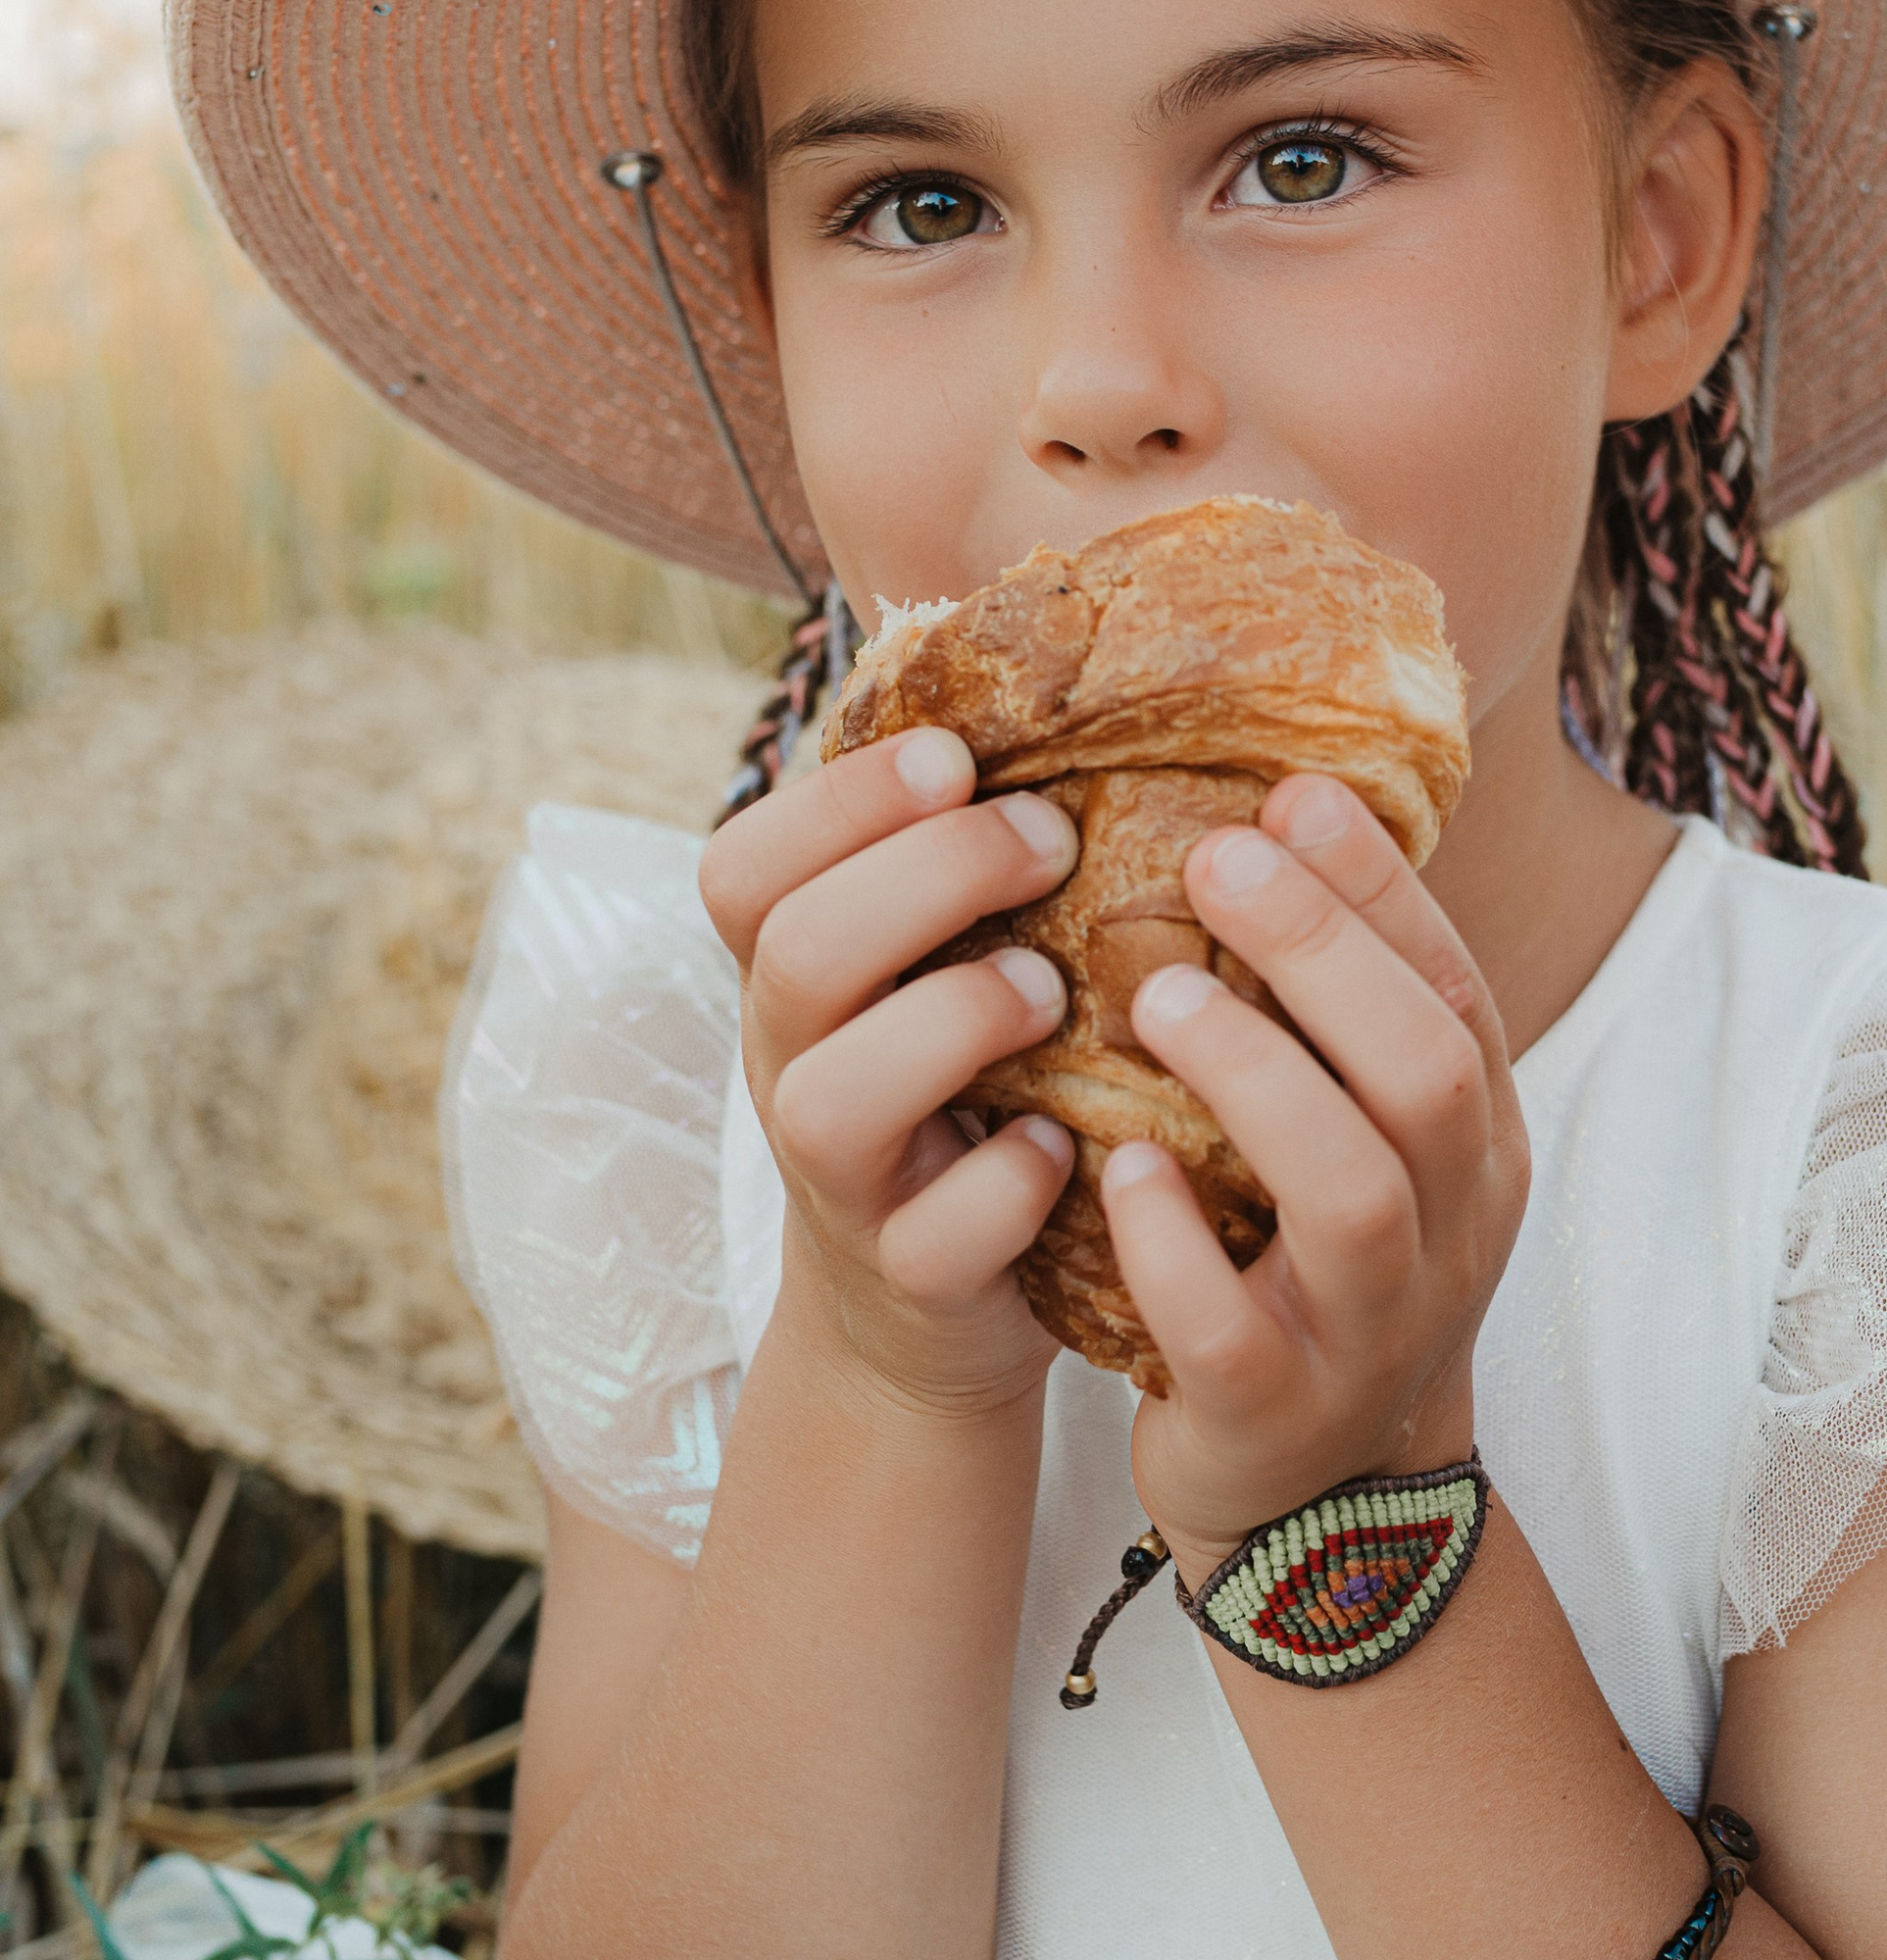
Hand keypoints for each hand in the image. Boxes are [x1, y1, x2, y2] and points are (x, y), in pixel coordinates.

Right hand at [697, 729, 1079, 1419]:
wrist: (931, 1311)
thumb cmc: (963, 1087)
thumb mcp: (932, 962)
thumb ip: (955, 845)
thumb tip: (1048, 648)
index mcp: (792, 971)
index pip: (745, 862)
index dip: (843, 798)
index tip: (959, 754)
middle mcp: (792, 1064)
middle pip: (797, 947)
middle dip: (929, 873)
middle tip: (1048, 843)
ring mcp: (843, 1180)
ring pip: (830, 1096)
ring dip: (953, 1019)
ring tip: (1048, 991)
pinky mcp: (909, 1277)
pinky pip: (936, 1235)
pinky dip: (1008, 1182)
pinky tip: (1067, 1142)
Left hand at [1106, 774, 1529, 1569]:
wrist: (1323, 1511)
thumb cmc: (1316, 1277)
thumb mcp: (1367, 1147)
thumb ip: (1335, 1025)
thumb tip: (1260, 829)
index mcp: (1476, 1147)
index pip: (1455, 993)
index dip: (1380, 890)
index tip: (1291, 793)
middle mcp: (1450, 1231)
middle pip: (1429, 1075)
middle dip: (1327, 952)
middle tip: (1216, 857)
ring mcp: (1373, 1330)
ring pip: (1351, 1194)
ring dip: (1256, 1077)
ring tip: (1158, 996)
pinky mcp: (1275, 1411)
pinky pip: (1233, 1327)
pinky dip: (1173, 1241)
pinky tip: (1113, 1164)